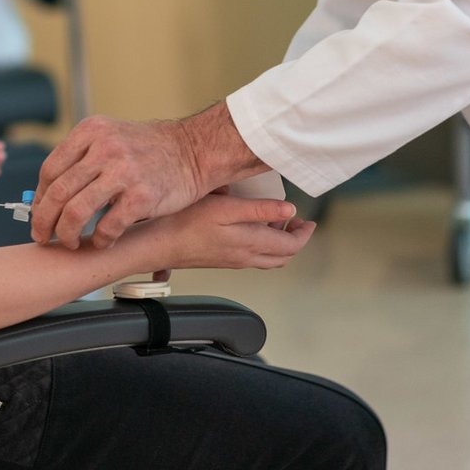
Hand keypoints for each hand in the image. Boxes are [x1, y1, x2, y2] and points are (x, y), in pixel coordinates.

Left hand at [32, 106, 261, 249]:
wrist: (194, 151)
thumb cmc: (150, 149)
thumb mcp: (110, 138)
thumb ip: (81, 158)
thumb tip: (48, 192)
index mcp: (91, 131)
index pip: (51, 169)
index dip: (40, 197)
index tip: (38, 213)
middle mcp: (104, 148)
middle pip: (58, 192)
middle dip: (44, 220)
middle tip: (41, 236)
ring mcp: (123, 172)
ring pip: (76, 212)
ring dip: (67, 234)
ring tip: (69, 242)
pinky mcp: (141, 196)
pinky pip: (107, 226)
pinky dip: (100, 239)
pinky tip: (102, 241)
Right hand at [150, 194, 314, 272]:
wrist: (160, 244)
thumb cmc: (187, 223)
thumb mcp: (227, 208)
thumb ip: (260, 210)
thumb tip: (291, 211)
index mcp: (251, 245)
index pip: (291, 247)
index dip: (305, 234)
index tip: (310, 221)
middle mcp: (246, 258)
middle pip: (283, 256)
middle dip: (295, 239)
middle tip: (296, 222)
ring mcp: (233, 261)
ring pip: (268, 258)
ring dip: (278, 241)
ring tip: (275, 221)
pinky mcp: (222, 259)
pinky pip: (252, 256)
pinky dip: (261, 243)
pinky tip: (250, 226)